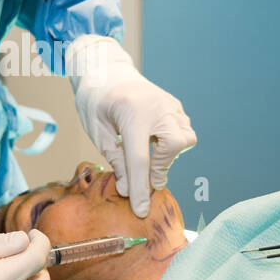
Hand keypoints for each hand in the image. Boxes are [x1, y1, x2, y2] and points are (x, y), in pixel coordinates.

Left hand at [67, 35, 196, 217]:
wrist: (105, 69)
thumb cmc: (95, 100)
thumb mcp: (96, 130)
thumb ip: (115, 159)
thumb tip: (128, 189)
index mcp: (132, 113)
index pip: (139, 159)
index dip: (140, 188)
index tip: (141, 211)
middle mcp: (157, 107)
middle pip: (174, 145)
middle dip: (161, 165)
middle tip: (145, 176)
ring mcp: (170, 104)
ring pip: (185, 138)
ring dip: (167, 155)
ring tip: (146, 156)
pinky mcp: (175, 106)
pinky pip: (183, 130)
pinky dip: (171, 144)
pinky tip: (153, 143)